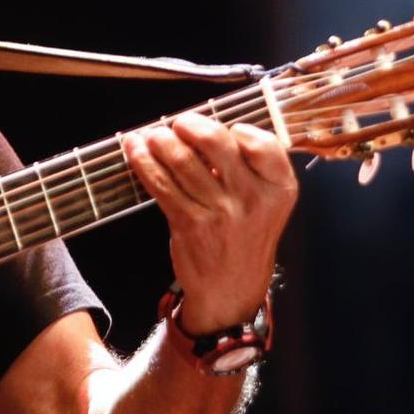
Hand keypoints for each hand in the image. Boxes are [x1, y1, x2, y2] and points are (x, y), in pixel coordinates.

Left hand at [123, 115, 296, 330]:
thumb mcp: (267, 204)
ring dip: (161, 141)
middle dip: (189, 125)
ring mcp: (221, 212)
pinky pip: (161, 183)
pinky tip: (135, 149)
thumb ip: (249, 168)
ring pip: (182, 161)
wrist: (232, 289)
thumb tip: (204, 132)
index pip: (260, 142)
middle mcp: (253, 198)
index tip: (223, 130)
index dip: (236, 130)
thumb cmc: (245, 237)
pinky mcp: (190, 223)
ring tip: (152, 135)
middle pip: (216, 142)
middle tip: (178, 124)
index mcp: (278, 187)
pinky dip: (143, 161)